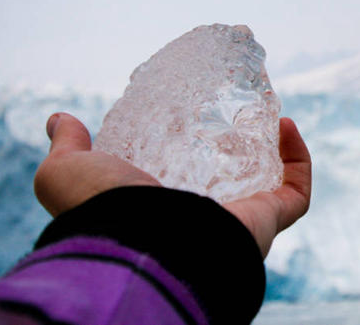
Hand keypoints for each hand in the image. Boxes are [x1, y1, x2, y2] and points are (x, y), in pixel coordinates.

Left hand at [34, 113, 310, 257]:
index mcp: (162, 210)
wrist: (141, 245)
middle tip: (243, 114)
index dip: (198, 149)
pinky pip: (297, 191)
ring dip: (279, 152)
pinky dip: (299, 159)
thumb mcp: (69, 172)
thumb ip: (68, 146)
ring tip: (271, 116)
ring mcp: (240, 221)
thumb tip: (60, 118)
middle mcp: (204, 219)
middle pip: (235, 183)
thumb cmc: (103, 212)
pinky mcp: (269, 219)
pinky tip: (286, 126)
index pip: (186, 179)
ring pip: (273, 187)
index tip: (201, 118)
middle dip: (245, 149)